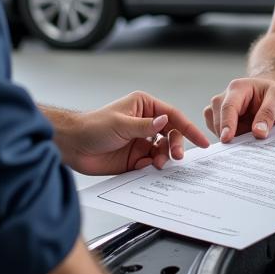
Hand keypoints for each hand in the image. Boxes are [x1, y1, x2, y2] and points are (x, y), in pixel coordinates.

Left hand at [51, 91, 208, 174]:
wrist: (72, 146)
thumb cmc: (93, 127)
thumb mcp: (121, 124)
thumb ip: (145, 126)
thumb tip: (166, 121)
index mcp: (144, 106)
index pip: (172, 116)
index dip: (189, 128)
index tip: (202, 141)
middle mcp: (145, 123)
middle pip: (172, 134)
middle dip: (176, 145)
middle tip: (177, 156)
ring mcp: (140, 140)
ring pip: (163, 150)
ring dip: (164, 157)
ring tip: (158, 163)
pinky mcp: (135, 158)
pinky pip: (151, 163)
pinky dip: (152, 166)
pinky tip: (146, 167)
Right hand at [204, 76, 274, 142]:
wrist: (270, 97)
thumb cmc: (273, 95)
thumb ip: (268, 113)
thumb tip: (258, 132)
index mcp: (238, 88)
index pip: (228, 106)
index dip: (227, 123)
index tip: (227, 138)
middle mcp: (224, 96)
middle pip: (218, 118)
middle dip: (229, 134)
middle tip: (244, 147)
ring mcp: (218, 108)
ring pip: (214, 126)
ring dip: (228, 137)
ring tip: (246, 139)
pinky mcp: (217, 119)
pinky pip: (215, 131)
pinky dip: (227, 139)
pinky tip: (241, 138)